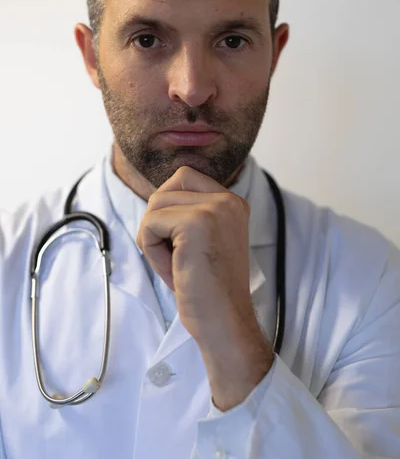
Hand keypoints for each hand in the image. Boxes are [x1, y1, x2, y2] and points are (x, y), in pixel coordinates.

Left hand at [136, 165, 252, 340]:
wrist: (225, 323)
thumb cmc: (208, 289)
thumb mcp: (203, 240)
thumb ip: (188, 213)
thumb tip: (155, 196)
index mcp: (232, 202)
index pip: (183, 178)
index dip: (168, 211)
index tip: (183, 246)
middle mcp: (228, 200)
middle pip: (166, 189)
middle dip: (158, 222)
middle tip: (174, 254)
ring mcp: (215, 208)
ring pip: (155, 205)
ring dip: (153, 239)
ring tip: (175, 265)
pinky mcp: (197, 222)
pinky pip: (150, 224)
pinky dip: (152, 251)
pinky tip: (174, 270)